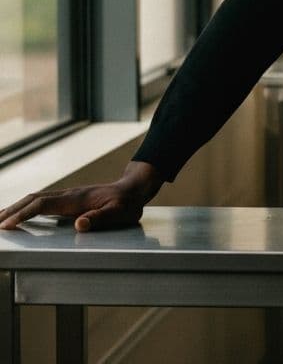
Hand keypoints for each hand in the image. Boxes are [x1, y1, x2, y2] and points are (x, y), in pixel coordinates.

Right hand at [0, 160, 163, 232]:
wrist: (135, 189)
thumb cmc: (128, 203)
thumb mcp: (119, 213)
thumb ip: (101, 218)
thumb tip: (80, 225)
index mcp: (75, 199)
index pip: (41, 205)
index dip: (22, 215)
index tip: (5, 225)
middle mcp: (68, 195)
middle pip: (33, 199)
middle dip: (11, 210)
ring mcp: (68, 196)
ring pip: (36, 198)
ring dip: (16, 207)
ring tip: (0, 218)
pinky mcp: (70, 200)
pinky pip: (43, 201)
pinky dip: (27, 207)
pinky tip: (22, 214)